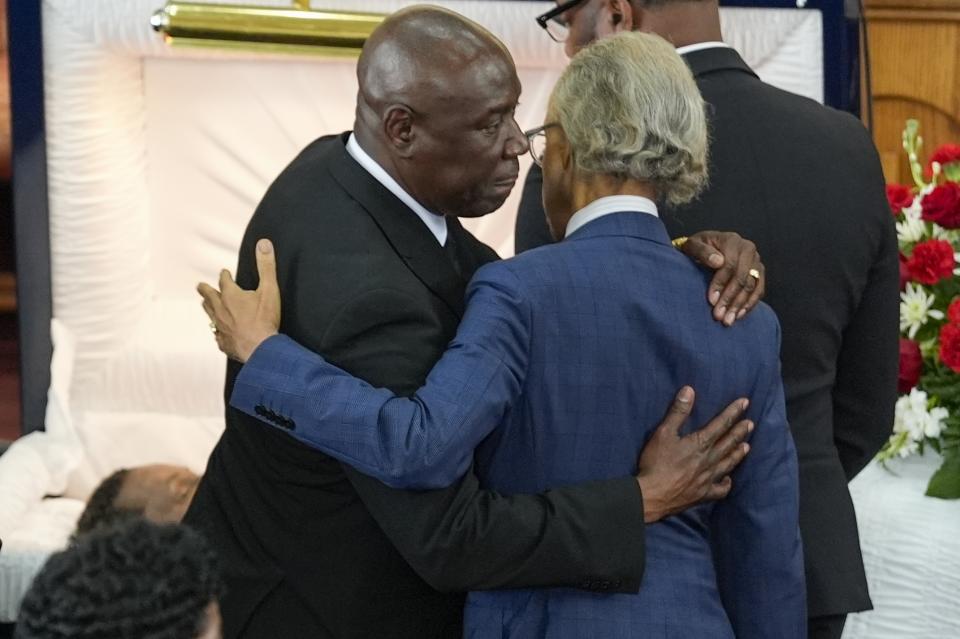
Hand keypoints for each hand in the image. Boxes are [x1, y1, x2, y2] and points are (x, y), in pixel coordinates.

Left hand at [198, 238, 280, 362]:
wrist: (261, 348)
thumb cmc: (265, 319)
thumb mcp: (269, 289)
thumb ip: (266, 266)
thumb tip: (264, 244)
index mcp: (231, 295)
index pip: (224, 280)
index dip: (224, 275)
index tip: (224, 272)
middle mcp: (220, 309)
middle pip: (208, 296)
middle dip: (205, 289)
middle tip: (200, 286)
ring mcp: (220, 327)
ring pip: (209, 314)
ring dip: (207, 307)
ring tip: (205, 304)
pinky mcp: (223, 342)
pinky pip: (217, 335)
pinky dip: (217, 331)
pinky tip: (219, 332)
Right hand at [635, 387, 752, 522]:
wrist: (653, 495)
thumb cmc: (656, 462)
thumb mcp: (663, 432)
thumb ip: (678, 412)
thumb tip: (689, 390)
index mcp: (700, 443)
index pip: (722, 424)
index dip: (734, 412)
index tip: (745, 402)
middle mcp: (709, 460)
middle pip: (729, 443)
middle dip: (740, 431)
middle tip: (750, 424)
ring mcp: (709, 478)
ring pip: (729, 463)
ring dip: (738, 453)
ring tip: (747, 446)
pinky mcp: (704, 494)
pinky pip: (721, 489)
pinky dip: (727, 483)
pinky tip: (728, 479)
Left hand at [680, 231, 764, 325]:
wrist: (707, 248)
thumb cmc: (698, 248)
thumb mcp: (693, 245)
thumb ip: (702, 251)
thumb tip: (718, 261)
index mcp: (732, 240)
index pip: (729, 265)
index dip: (720, 284)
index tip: (711, 300)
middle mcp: (748, 249)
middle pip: (742, 277)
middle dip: (730, 299)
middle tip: (719, 316)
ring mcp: (756, 261)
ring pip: (752, 286)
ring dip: (740, 305)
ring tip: (728, 320)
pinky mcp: (759, 272)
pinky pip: (759, 290)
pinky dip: (750, 304)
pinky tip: (739, 315)